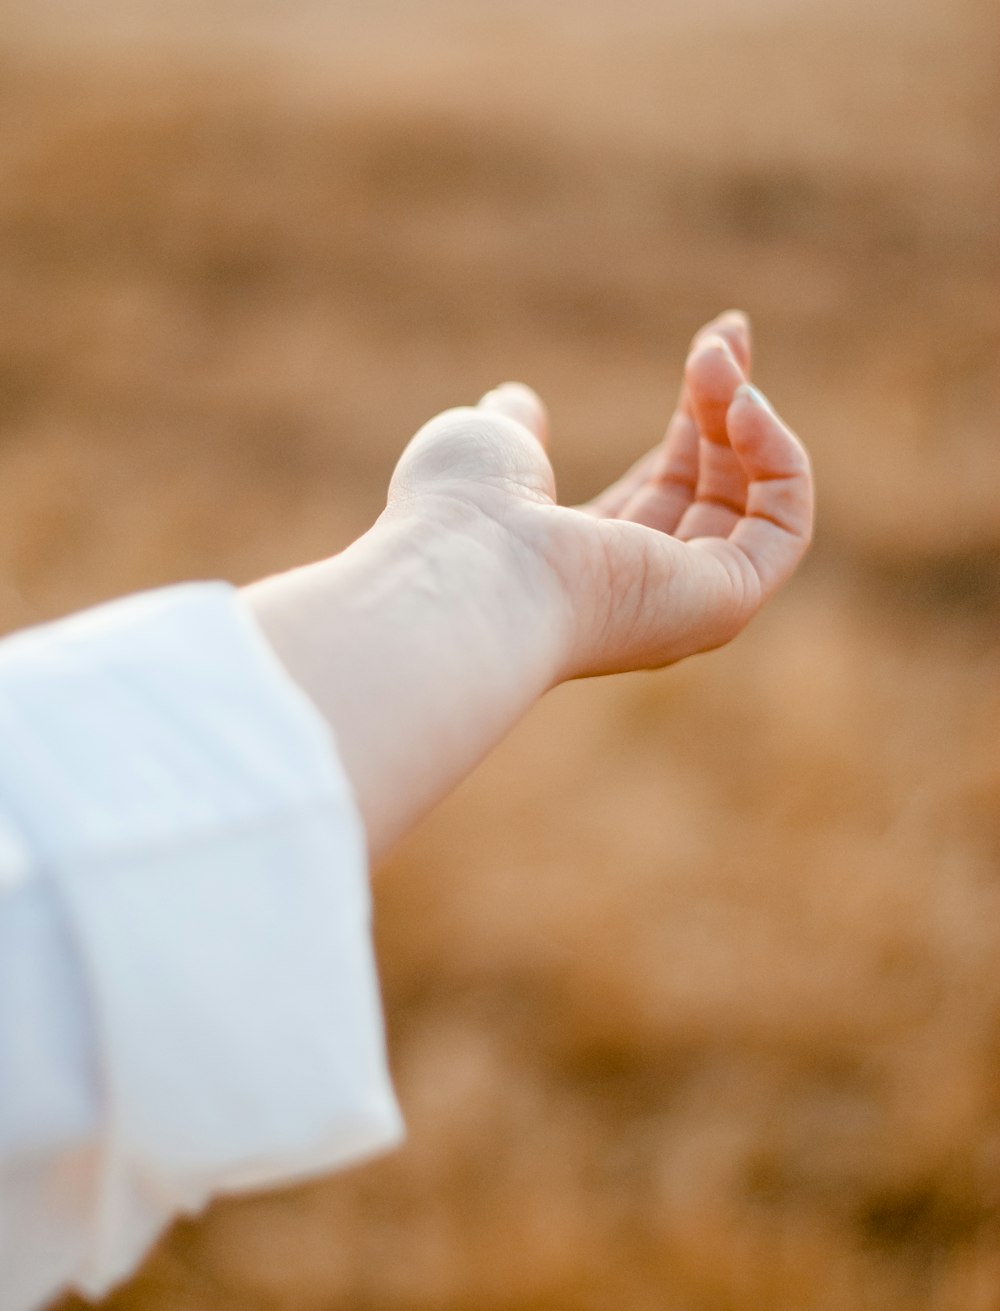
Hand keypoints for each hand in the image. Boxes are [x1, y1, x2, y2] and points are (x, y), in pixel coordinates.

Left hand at [387, 309, 812, 680]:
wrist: (467, 573)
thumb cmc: (460, 514)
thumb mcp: (489, 445)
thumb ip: (514, 427)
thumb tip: (516, 401)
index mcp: (585, 560)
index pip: (661, 487)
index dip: (693, 415)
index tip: (713, 344)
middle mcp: (640, 591)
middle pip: (710, 490)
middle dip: (724, 405)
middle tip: (728, 331)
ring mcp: (684, 605)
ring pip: (750, 504)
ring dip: (746, 417)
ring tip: (718, 356)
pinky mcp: (723, 604)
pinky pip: (784, 529)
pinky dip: (782, 462)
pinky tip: (746, 407)